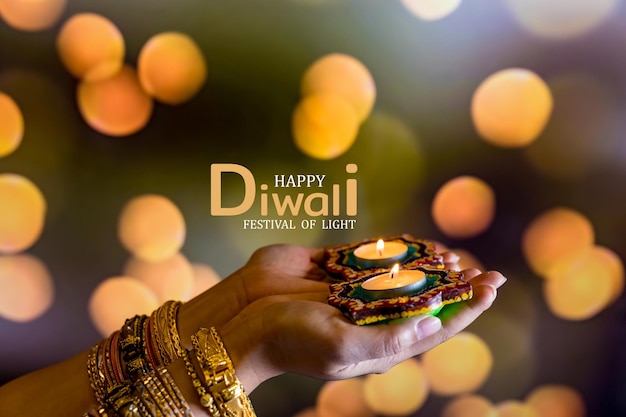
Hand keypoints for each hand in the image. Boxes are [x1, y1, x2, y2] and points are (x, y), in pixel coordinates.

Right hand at [179, 243, 460, 345]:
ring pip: (403, 278)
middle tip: (484, 271)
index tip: (493, 286)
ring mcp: (353, 294)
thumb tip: (435, 326)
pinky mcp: (334, 271)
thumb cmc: (291, 340)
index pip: (435, 326)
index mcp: (379, 343)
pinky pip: (371, 258)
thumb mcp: (342, 348)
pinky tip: (414, 244)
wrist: (244, 321)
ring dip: (431, 268)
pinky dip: (395, 249)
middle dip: (456, 287)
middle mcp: (371, 318)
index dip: (467, 308)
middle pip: (425, 302)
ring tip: (456, 257)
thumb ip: (389, 337)